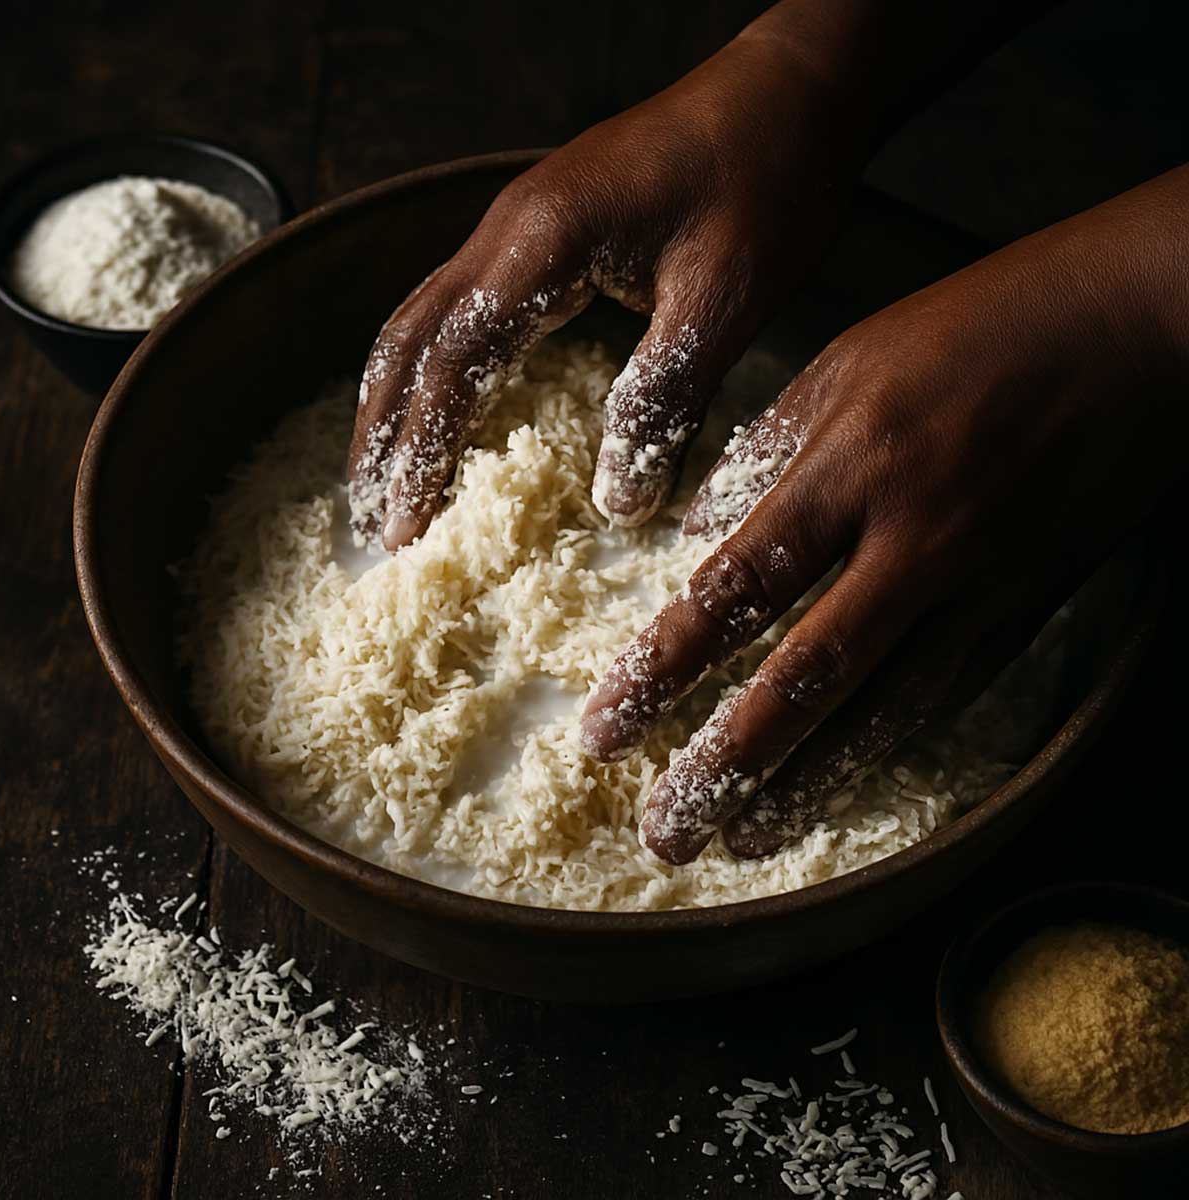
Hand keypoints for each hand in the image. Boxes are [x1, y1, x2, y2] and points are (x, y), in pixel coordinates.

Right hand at [346, 11, 875, 548]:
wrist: (788, 91)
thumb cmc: (765, 183)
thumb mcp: (722, 301)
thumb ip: (662, 401)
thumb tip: (618, 505)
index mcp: (542, 240)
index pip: (451, 360)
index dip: (421, 449)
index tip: (403, 526)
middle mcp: (505, 229)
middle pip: (407, 340)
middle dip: (381, 435)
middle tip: (366, 520)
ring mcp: (514, 226)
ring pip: (418, 321)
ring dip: (392, 403)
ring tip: (379, 480)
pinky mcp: (537, 234)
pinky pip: (454, 308)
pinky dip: (430, 371)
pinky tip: (434, 410)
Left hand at [581, 167, 1188, 863]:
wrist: (1137, 325)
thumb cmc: (978, 327)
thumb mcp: (847, 360)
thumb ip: (765, 449)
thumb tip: (697, 535)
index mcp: (851, 466)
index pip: (738, 588)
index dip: (666, 668)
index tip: (608, 729)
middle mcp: (911, 540)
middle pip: (806, 678)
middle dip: (727, 766)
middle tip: (666, 835)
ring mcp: (978, 583)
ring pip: (884, 711)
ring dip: (808, 786)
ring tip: (746, 843)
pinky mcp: (1027, 605)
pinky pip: (947, 695)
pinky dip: (889, 750)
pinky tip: (844, 786)